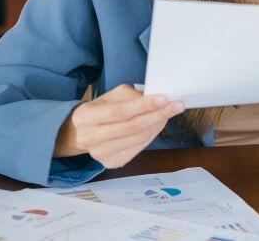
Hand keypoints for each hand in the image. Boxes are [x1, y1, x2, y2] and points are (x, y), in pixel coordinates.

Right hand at [53, 84, 184, 168]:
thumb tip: (155, 99)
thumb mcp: (110, 97)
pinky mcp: (111, 162)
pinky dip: (152, 135)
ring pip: (138, 138)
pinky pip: (139, 148)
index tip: (164, 98)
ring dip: (158, 125)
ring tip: (168, 113)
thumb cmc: (100, 110)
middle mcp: (90, 138)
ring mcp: (100, 154)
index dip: (143, 106)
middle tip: (177, 106)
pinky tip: (157, 125)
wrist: (81, 133)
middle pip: (131, 127)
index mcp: (86, 117)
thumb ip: (131, 96)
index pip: (119, 112)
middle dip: (158, 115)